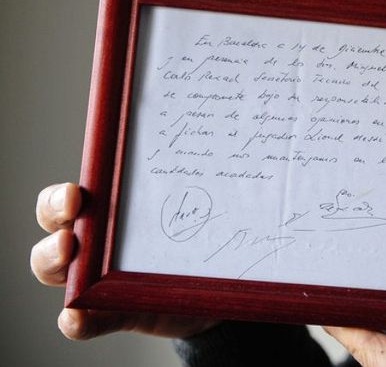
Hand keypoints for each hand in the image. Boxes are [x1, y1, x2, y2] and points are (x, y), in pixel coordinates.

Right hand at [30, 182, 217, 339]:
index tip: (75, 193)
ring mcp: (96, 280)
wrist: (213, 292)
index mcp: (108, 209)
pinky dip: (76, 321)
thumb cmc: (196, 239)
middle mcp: (93, 241)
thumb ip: (205, 190)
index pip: (67, 197)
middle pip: (54, 225)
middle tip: (72, 215)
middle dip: (54, 216)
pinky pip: (84, 321)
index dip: (60, 195)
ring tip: (68, 255)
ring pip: (54, 270)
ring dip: (52, 261)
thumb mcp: (201, 212)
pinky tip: (76, 318)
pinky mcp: (110, 314)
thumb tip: (236, 161)